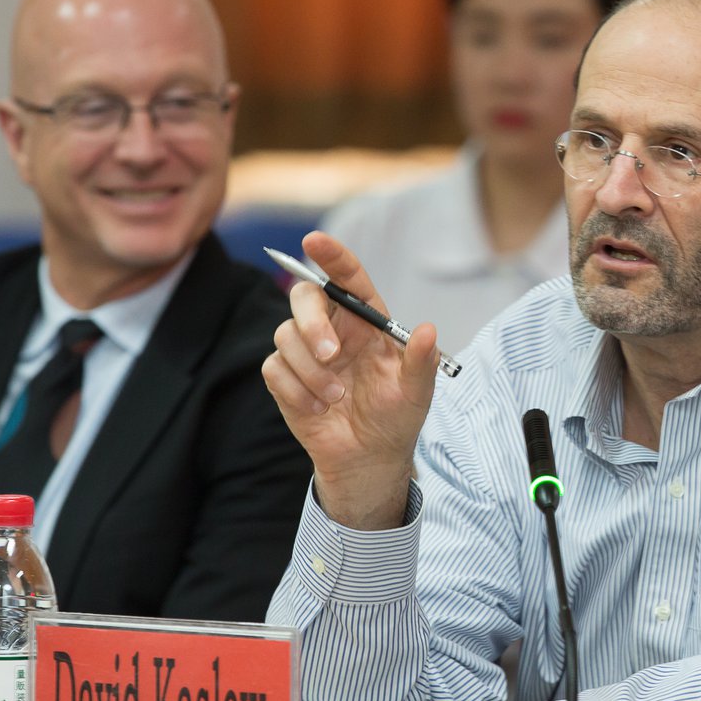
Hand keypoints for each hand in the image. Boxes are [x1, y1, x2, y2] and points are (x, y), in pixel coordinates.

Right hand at [263, 231, 439, 529]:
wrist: (369, 459)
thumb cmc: (396, 417)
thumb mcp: (416, 392)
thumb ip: (421, 361)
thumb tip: (426, 330)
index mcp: (365, 321)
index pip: (346, 277)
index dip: (331, 255)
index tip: (314, 241)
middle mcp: (333, 329)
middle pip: (304, 296)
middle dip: (312, 322)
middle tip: (331, 355)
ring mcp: (306, 352)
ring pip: (286, 335)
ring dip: (311, 371)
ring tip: (336, 398)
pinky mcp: (285, 377)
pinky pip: (274, 368)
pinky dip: (297, 391)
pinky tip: (320, 410)